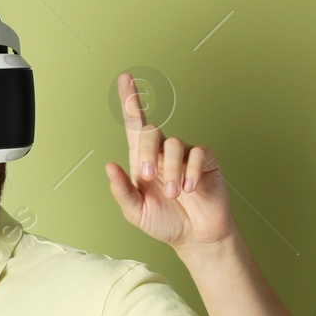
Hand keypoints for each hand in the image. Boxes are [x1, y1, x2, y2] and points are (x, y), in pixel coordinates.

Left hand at [104, 72, 236, 249]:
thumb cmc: (165, 222)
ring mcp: (185, 155)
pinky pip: (197, 155)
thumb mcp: (136, 211)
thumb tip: (110, 167)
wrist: (195, 236)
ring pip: (175, 145)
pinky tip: (189, 188)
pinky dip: (190, 172)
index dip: (130, 101)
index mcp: (143, 160)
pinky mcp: (205, 161)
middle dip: (148, 154)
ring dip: (171, 171)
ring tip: (173, 193)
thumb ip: (122, 190)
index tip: (125, 79)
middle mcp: (163, 153)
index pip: (135, 125)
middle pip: (152, 133)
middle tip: (149, 177)